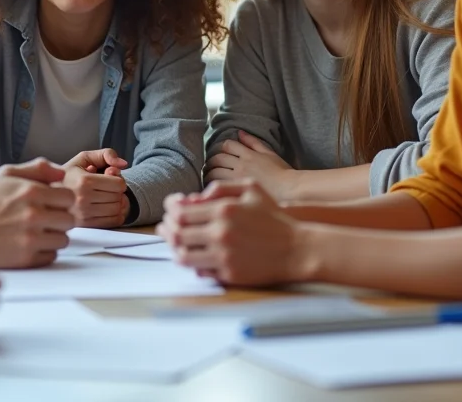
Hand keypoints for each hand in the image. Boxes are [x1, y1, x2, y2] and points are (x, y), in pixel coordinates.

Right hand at [0, 159, 75, 268]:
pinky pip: (51, 256)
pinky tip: (30, 244)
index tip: (52, 203)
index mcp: (31, 192)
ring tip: (37, 231)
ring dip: (53, 236)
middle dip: (59, 219)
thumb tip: (62, 174)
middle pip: (69, 220)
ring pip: (63, 240)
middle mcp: (33, 215)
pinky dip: (44, 251)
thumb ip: (38, 168)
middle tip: (44, 218)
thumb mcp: (7, 174)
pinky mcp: (26, 258)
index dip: (62, 200)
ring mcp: (30, 239)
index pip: (69, 198)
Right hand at [62, 150, 128, 227]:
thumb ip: (105, 154)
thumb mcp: (83, 158)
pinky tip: (106, 209)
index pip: (119, 184)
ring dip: (117, 204)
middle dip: (117, 192)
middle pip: (118, 197)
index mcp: (84, 181)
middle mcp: (83, 199)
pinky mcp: (85, 226)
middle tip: (107, 189)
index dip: (118, 180)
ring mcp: (83, 215)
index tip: (110, 179)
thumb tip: (123, 164)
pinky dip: (116, 215)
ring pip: (117, 210)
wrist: (47, 194)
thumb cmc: (68, 175)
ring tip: (106, 198)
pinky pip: (113, 222)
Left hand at [159, 180, 304, 286]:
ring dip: (175, 249)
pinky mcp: (229, 274)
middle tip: (164, 228)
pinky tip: (194, 257)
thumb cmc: (273, 217)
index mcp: (223, 210)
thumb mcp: (252, 189)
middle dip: (166, 229)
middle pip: (176, 233)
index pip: (180, 211)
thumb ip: (221, 187)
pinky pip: (199, 271)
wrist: (296, 249)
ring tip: (175, 244)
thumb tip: (193, 198)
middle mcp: (220, 233)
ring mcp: (223, 256)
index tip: (171, 210)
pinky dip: (192, 264)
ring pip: (182, 255)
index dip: (170, 210)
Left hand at [204, 131, 296, 201]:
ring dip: (208, 173)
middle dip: (211, 161)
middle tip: (209, 167)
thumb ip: (254, 142)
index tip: (220, 154)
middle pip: (217, 158)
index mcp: (249, 154)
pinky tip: (212, 189)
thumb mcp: (269, 153)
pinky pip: (218, 186)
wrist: (290, 190)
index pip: (227, 145)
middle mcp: (241, 164)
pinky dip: (212, 186)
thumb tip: (239, 132)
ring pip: (214, 171)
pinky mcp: (237, 190)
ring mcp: (238, 178)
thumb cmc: (283, 173)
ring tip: (208, 178)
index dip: (221, 148)